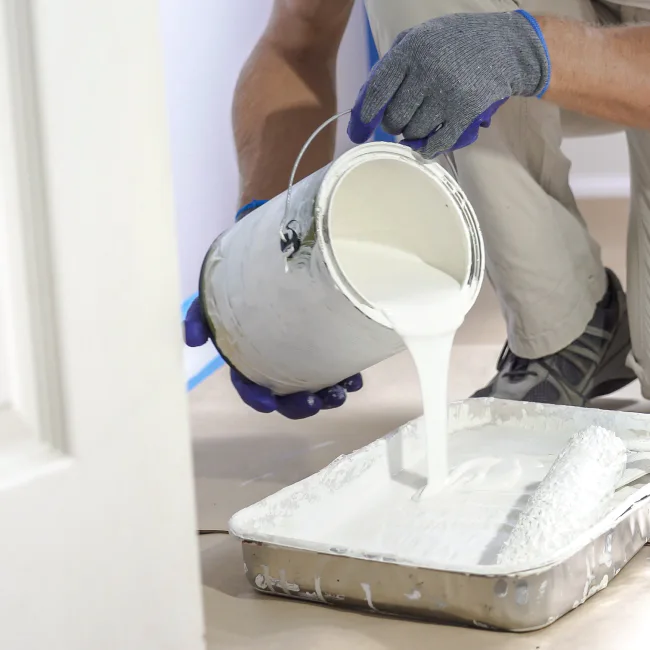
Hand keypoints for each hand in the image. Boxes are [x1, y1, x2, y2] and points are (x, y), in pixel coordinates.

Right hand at [183, 297, 362, 418]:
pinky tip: (355, 376)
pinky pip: (339, 366)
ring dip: (330, 395)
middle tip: (316, 402)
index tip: (268, 404)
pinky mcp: (327, 341)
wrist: (270, 253)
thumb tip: (190, 341)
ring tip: (343, 390)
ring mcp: (304, 352)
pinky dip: (348, 376)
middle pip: (288, 394)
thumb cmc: (240, 279)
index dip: (257, 399)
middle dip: (301, 405)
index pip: (250, 385)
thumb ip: (199, 316)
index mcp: (249, 357)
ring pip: (318, 386)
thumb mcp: (214, 295)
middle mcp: (278, 360)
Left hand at [347, 10, 549, 157]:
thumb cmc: (455, 42)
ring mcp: (447, 93)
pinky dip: (429, 148)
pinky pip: (437, 143)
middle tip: (402, 118)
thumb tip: (367, 100)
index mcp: (410, 50)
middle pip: (394, 118)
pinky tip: (429, 145)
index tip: (357, 134)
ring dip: (414, 134)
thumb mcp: (420, 37)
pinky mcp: (466, 111)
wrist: (507, 46)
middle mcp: (427, 71)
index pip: (377, 92)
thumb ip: (392, 64)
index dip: (363, 117)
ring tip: (423, 120)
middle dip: (393, 124)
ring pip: (414, 133)